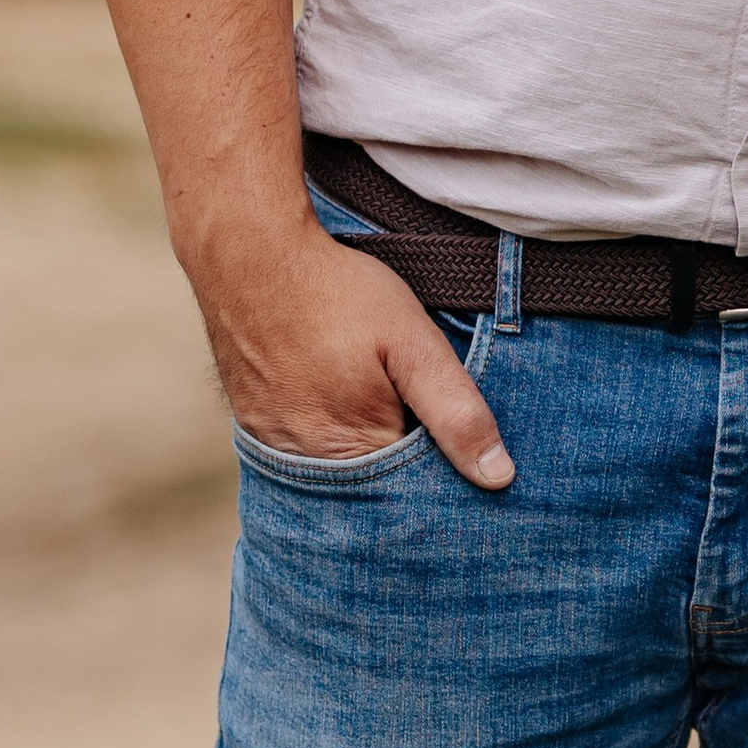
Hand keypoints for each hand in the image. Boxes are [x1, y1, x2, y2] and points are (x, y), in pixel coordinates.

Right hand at [195, 219, 515, 485]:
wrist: (250, 255)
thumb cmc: (337, 294)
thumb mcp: (412, 343)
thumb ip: (455, 410)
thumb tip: (497, 477)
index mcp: (353, 452)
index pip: (414, 492)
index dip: (443, 466)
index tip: (455, 436)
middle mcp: (305, 465)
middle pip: (373, 488)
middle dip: (404, 463)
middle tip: (412, 401)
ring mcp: (274, 446)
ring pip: (340, 470)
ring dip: (366, 448)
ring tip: (377, 395)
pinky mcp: (255, 425)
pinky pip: (303, 451)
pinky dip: (330, 434)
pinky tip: (341, 395)